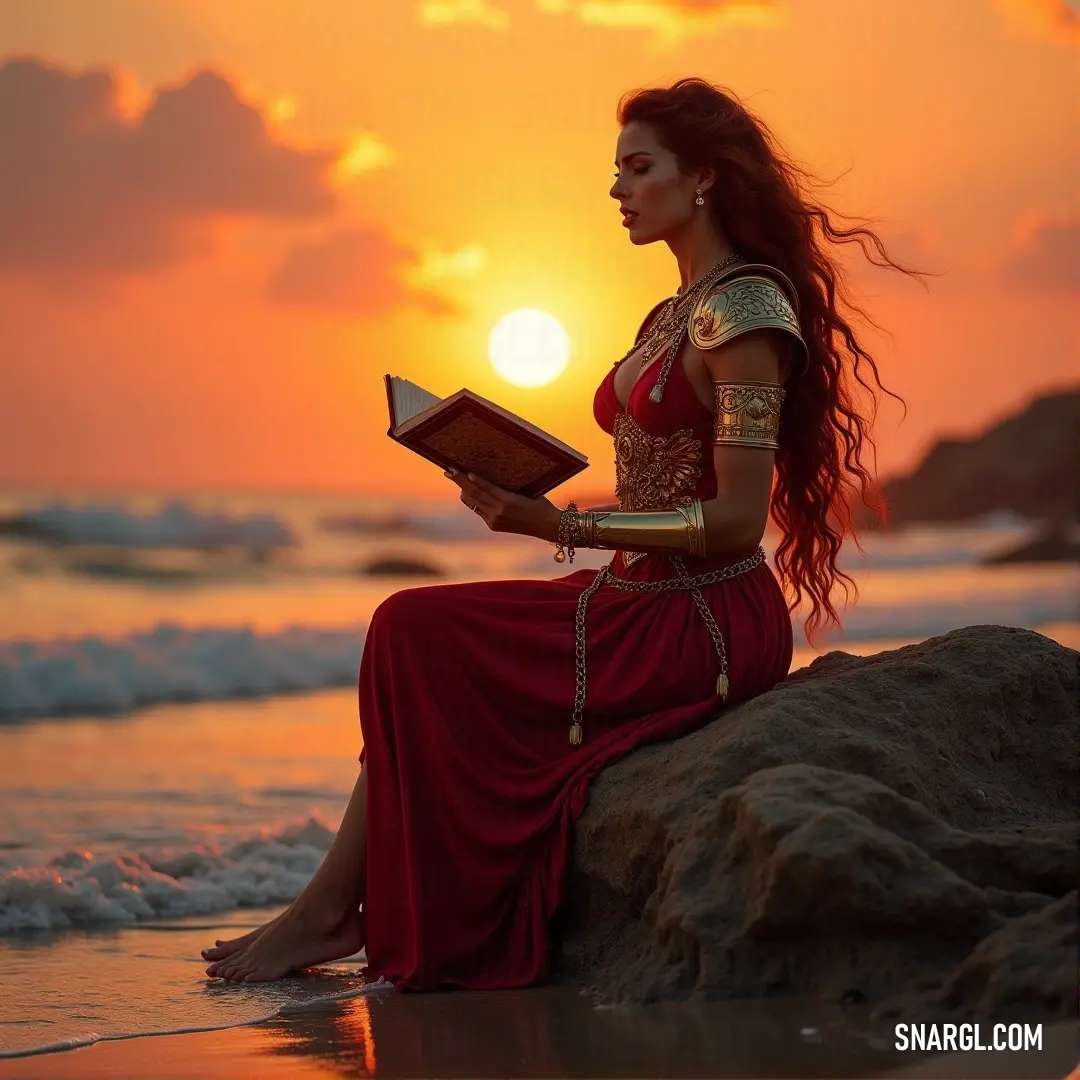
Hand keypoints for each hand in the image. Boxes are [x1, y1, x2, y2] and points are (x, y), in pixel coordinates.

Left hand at [444, 468, 561, 541]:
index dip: (473, 480)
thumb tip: (490, 474)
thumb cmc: (540, 503)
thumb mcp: (526, 491)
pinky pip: (478, 510)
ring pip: (473, 503)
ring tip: (454, 477)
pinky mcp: (493, 525)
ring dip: (463, 490)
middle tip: (449, 470)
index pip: (486, 488)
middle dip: (460, 481)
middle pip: (474, 494)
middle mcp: (499, 512)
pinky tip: (467, 490)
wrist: (547, 526)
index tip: (463, 470)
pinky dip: (472, 499)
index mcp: (509, 501)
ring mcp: (494, 520)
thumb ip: (507, 487)